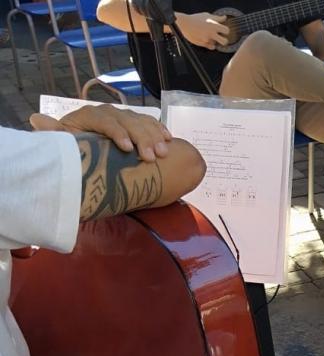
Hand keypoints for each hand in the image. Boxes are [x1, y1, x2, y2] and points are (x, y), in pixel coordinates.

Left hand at [29, 104, 170, 161]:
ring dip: (154, 136)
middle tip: (150, 157)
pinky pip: (151, 123)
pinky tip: (168, 140)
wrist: (89, 155)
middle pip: (127, 120)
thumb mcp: (64, 143)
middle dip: (141, 137)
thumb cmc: (74, 151)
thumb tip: (36, 119)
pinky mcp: (135, 124)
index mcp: (88, 116)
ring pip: (141, 121)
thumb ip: (54, 133)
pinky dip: (160, 131)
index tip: (127, 149)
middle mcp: (106, 113)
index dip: (117, 132)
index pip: (105, 119)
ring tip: (163, 153)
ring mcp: (123, 117)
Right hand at [175, 12, 229, 49]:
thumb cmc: (195, 19)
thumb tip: (224, 17)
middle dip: (224, 40)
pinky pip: (211, 47)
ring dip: (215, 42)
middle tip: (221, 38)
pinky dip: (210, 45)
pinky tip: (208, 40)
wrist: (184, 24)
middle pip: (225, 42)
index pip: (226, 31)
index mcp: (213, 25)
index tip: (223, 30)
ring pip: (216, 45)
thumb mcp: (207, 15)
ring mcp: (207, 39)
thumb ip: (217, 18)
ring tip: (210, 37)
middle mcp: (211, 33)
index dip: (226, 31)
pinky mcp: (202, 44)